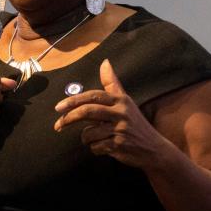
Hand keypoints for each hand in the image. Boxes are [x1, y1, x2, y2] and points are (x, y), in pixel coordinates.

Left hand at [54, 59, 173, 168]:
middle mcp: (121, 113)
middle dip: (69, 118)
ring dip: (86, 138)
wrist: (153, 149)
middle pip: (88, 112)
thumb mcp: (126, 101)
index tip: (58, 107)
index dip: (74, 100)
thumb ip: (112, 84)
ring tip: (93, 138)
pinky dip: (95, 149)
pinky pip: (96, 147)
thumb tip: (105, 62)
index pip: (93, 96)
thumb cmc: (135, 123)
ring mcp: (120, 130)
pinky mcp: (119, 145)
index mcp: (120, 100)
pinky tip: (103, 147)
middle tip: (57, 126)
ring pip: (89, 133)